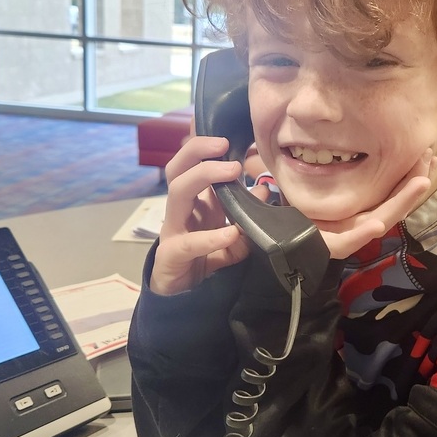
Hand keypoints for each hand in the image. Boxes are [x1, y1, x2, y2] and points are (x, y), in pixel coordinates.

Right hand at [150, 135, 262, 295]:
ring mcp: (173, 231)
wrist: (180, 298)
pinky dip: (211, 237)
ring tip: (231, 172)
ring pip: (177, 193)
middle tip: (223, 145)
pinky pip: (189, 243)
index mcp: (192, 204)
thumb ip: (245, 215)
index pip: (189, 166)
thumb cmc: (201, 260)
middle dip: (197, 152)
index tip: (226, 138)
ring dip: (203, 177)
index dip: (202, 148)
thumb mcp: (229, 236)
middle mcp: (180, 211)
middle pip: (177, 170)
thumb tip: (264, 189)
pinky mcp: (172, 255)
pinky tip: (231, 232)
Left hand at [310, 150, 436, 258]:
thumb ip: (341, 173)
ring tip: (421, 183)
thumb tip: (353, 139)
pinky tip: (377, 224)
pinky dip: (363, 234)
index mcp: (364, 210)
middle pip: (395, 203)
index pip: (394, 191)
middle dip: (415, 180)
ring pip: (381, 220)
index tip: (428, 153)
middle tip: (430, 158)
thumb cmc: (303, 212)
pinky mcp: (331, 248)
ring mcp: (349, 236)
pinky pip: (348, 242)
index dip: (412, 173)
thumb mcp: (325, 188)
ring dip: (402, 201)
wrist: (283, 238)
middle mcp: (362, 224)